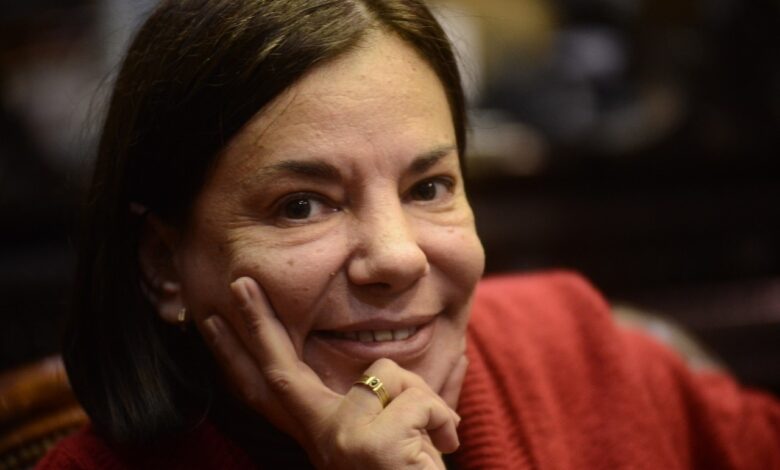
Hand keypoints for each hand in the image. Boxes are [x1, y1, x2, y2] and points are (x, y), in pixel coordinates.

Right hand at [200, 276, 465, 468]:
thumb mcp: (404, 435)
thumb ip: (402, 399)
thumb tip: (457, 354)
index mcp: (323, 435)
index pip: (272, 390)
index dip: (237, 357)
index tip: (210, 321)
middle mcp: (322, 440)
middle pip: (279, 371)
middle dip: (256, 323)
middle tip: (240, 280)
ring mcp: (341, 441)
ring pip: (386, 374)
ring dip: (424, 401)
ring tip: (430, 441)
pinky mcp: (371, 445)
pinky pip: (418, 401)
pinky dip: (441, 420)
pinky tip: (439, 449)